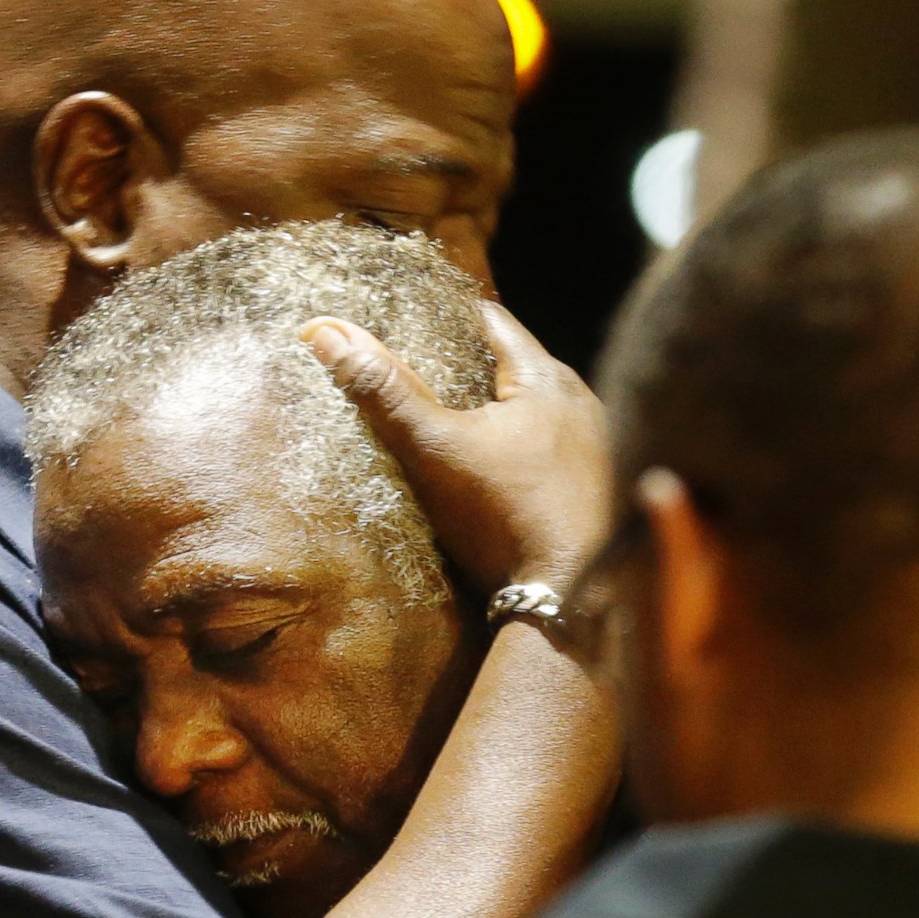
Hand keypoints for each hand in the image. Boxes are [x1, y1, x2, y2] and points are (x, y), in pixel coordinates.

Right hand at [301, 302, 610, 592]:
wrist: (572, 600)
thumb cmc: (507, 515)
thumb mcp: (435, 448)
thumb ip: (384, 391)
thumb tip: (325, 331)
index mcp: (547, 378)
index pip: (489, 320)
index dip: (443, 317)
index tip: (403, 321)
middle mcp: (579, 403)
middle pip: (511, 365)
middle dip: (464, 366)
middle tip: (413, 373)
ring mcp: (593, 447)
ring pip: (530, 410)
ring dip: (491, 411)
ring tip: (445, 421)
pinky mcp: (590, 488)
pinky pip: (544, 448)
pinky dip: (512, 447)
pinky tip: (489, 470)